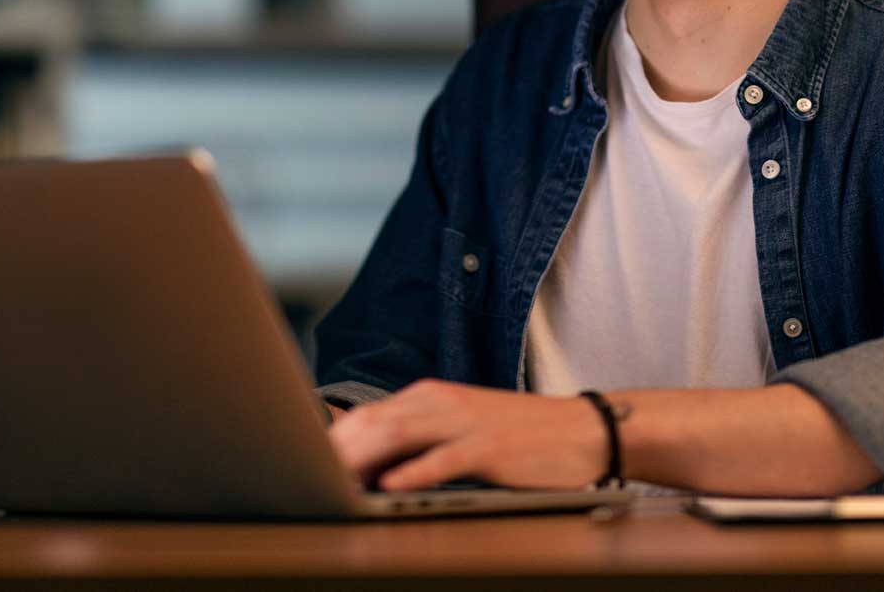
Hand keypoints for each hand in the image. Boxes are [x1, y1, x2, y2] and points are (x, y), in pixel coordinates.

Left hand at [328, 379, 606, 491]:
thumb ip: (417, 440)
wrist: (582, 429)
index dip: (330, 442)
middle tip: (304, 481)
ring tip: (333, 484)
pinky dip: (414, 472)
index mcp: (429, 397)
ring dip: (362, 461)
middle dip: (335, 453)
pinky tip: (391, 486)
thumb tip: (367, 468)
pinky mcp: (489, 447)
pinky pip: (444, 459)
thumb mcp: (461, 429)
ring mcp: (465, 423)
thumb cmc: (518, 436)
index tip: (302, 466)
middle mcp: (441, 403)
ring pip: (399, 435)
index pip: (366, 416)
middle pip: (373, 423)